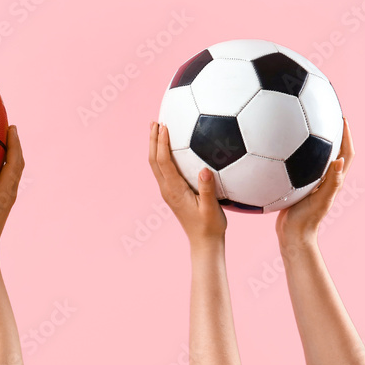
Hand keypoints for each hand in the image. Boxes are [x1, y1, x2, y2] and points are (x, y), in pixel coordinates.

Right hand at [0, 125, 24, 259]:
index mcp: (4, 193)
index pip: (14, 164)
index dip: (14, 145)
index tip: (11, 128)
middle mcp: (9, 191)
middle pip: (18, 162)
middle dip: (15, 143)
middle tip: (8, 125)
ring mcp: (7, 194)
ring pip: (14, 167)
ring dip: (11, 150)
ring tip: (2, 135)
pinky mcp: (2, 196)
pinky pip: (7, 173)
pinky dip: (5, 159)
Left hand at [148, 121, 225, 246]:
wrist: (204, 243)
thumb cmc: (210, 227)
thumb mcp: (212, 209)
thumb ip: (208, 190)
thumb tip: (204, 170)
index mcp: (174, 190)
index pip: (163, 161)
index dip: (161, 143)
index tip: (163, 126)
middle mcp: (167, 189)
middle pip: (153, 160)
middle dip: (153, 140)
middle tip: (155, 121)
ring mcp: (168, 191)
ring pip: (156, 164)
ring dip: (155, 146)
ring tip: (158, 130)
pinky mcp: (172, 192)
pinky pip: (163, 170)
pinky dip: (163, 155)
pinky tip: (172, 149)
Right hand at [276, 118, 353, 245]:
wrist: (291, 234)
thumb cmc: (306, 219)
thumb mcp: (319, 200)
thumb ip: (331, 182)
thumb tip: (340, 160)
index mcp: (333, 179)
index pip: (346, 152)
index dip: (347, 135)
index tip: (340, 117)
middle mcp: (323, 177)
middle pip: (331, 149)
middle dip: (330, 131)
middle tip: (320, 114)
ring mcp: (309, 181)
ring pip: (312, 155)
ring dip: (309, 139)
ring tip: (298, 123)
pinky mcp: (295, 183)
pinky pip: (294, 163)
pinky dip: (289, 152)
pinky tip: (274, 146)